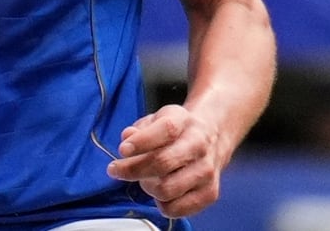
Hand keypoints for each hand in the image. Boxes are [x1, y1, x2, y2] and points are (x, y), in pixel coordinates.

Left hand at [108, 104, 227, 215]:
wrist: (211, 139)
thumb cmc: (177, 131)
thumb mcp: (156, 120)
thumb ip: (139, 129)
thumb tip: (127, 138)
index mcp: (184, 121)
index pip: (166, 130)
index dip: (141, 142)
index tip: (122, 151)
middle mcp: (199, 145)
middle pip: (163, 163)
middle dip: (133, 169)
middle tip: (117, 170)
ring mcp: (207, 171)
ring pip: (167, 189)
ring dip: (147, 187)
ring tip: (145, 179)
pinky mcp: (210, 194)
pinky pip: (176, 209)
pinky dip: (161, 204)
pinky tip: (160, 192)